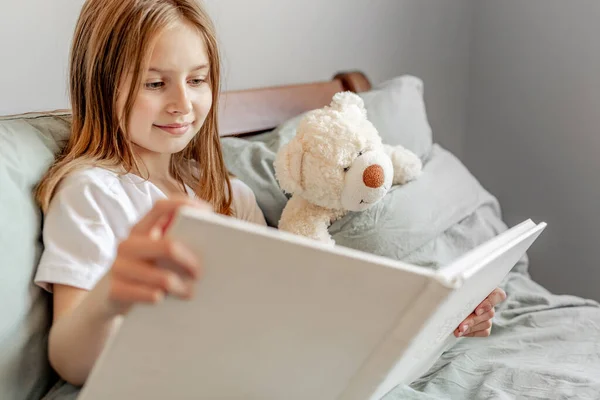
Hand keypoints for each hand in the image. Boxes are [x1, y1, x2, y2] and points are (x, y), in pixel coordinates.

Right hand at [103, 197, 209, 315]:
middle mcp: (127, 244)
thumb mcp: (153, 253)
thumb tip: (209, 240)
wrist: (107, 299)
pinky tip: (164, 299)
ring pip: (163, 278)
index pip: (160, 207)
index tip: (207, 211)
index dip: (184, 204)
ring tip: (190, 292)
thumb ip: (171, 240)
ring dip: (181, 286)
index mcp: (140, 229)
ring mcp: (119, 267)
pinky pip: (150, 295)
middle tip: (200, 272)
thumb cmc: (142, 271)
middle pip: (168, 247)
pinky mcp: (115, 290)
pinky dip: (161, 298)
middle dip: (190, 261)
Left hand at [454, 287, 506, 337]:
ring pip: (486, 323)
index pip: (498, 295)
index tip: (477, 310)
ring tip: (458, 330)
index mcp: (489, 289)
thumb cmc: (458, 290)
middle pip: (489, 313)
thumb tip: (455, 291)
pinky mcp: (486, 326)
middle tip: (461, 326)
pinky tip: (462, 332)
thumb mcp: (462, 287)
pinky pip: (484, 331)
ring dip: (470, 328)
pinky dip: (471, 332)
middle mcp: (491, 303)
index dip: (489, 303)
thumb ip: (464, 289)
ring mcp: (489, 315)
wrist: (452, 297)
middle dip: (473, 320)